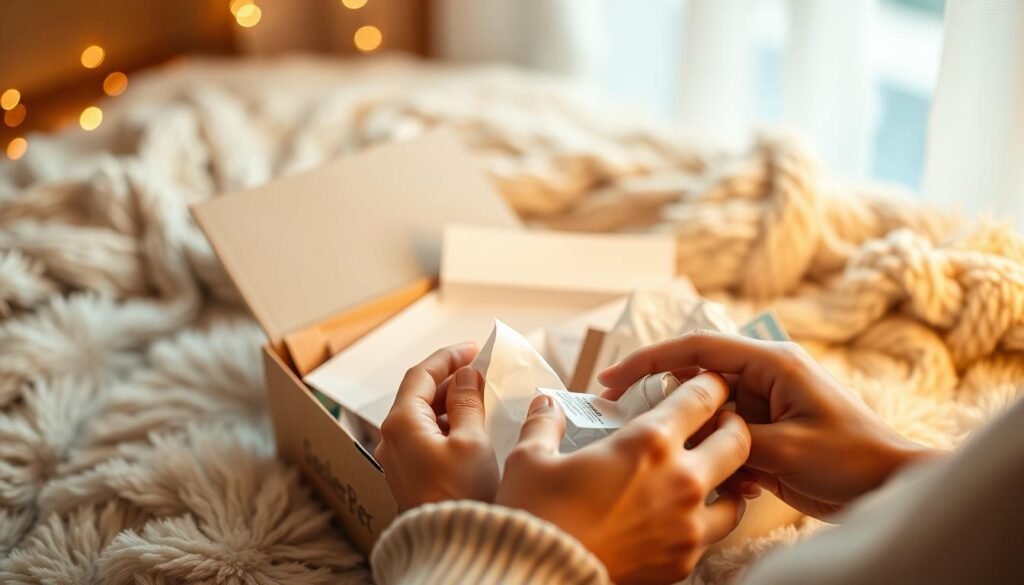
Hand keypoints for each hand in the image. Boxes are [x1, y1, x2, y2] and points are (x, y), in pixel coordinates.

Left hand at [376, 343, 499, 511]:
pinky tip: (472, 426)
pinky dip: (448, 424)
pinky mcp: (410, 474)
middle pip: (419, 394)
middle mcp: (392, 437)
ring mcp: (398, 458)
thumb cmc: (460, 495)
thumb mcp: (472, 441)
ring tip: (481, 395)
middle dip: (450, 378)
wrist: (450, 547)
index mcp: (402, 422)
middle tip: (480, 369)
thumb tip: (466, 376)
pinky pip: (426, 436)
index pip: (421, 374)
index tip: (472, 348)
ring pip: (423, 416)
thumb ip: (468, 402)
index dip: (448, 357)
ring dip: (450, 402)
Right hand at [495, 372, 750, 583]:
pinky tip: (682, 517)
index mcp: (649, 442)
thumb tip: (546, 403)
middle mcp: (680, 480)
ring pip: (736, 495)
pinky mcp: (684, 561)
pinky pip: (712, 535)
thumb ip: (545, 422)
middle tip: (715, 423)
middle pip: (738, 440)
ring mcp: (688, 525)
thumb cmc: (537, 514)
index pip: (702, 397)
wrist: (541, 576)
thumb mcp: (530, 458)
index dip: (709, 383)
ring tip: (706, 476)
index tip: (706, 382)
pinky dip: (704, 522)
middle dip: (733, 425)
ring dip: (727, 480)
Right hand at [599, 330, 937, 518]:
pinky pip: (727, 435)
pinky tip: (731, 480)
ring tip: (691, 458)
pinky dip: (719, 455)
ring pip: (710, 411)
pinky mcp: (770, 429)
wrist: (890, 486)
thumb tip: (692, 430)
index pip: (697, 348)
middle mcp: (767, 375)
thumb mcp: (784, 451)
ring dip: (698, 436)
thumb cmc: (850, 460)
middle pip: (698, 377)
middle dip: (668, 399)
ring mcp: (768, 402)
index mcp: (772, 364)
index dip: (649, 359)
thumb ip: (730, 436)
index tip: (611, 379)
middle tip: (629, 417)